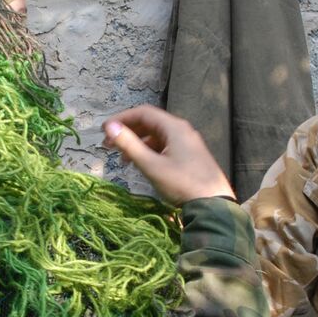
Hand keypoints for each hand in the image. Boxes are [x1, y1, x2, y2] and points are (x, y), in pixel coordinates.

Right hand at [102, 105, 234, 205]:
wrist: (213, 204)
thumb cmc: (181, 182)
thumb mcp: (151, 165)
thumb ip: (129, 145)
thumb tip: (109, 127)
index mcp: (174, 127)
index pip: (143, 113)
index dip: (121, 118)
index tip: (104, 130)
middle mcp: (182, 130)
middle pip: (150, 123)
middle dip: (128, 132)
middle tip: (108, 145)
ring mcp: (187, 143)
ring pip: (157, 136)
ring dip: (138, 144)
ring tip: (123, 160)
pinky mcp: (189, 155)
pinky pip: (165, 147)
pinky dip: (150, 152)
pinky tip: (142, 165)